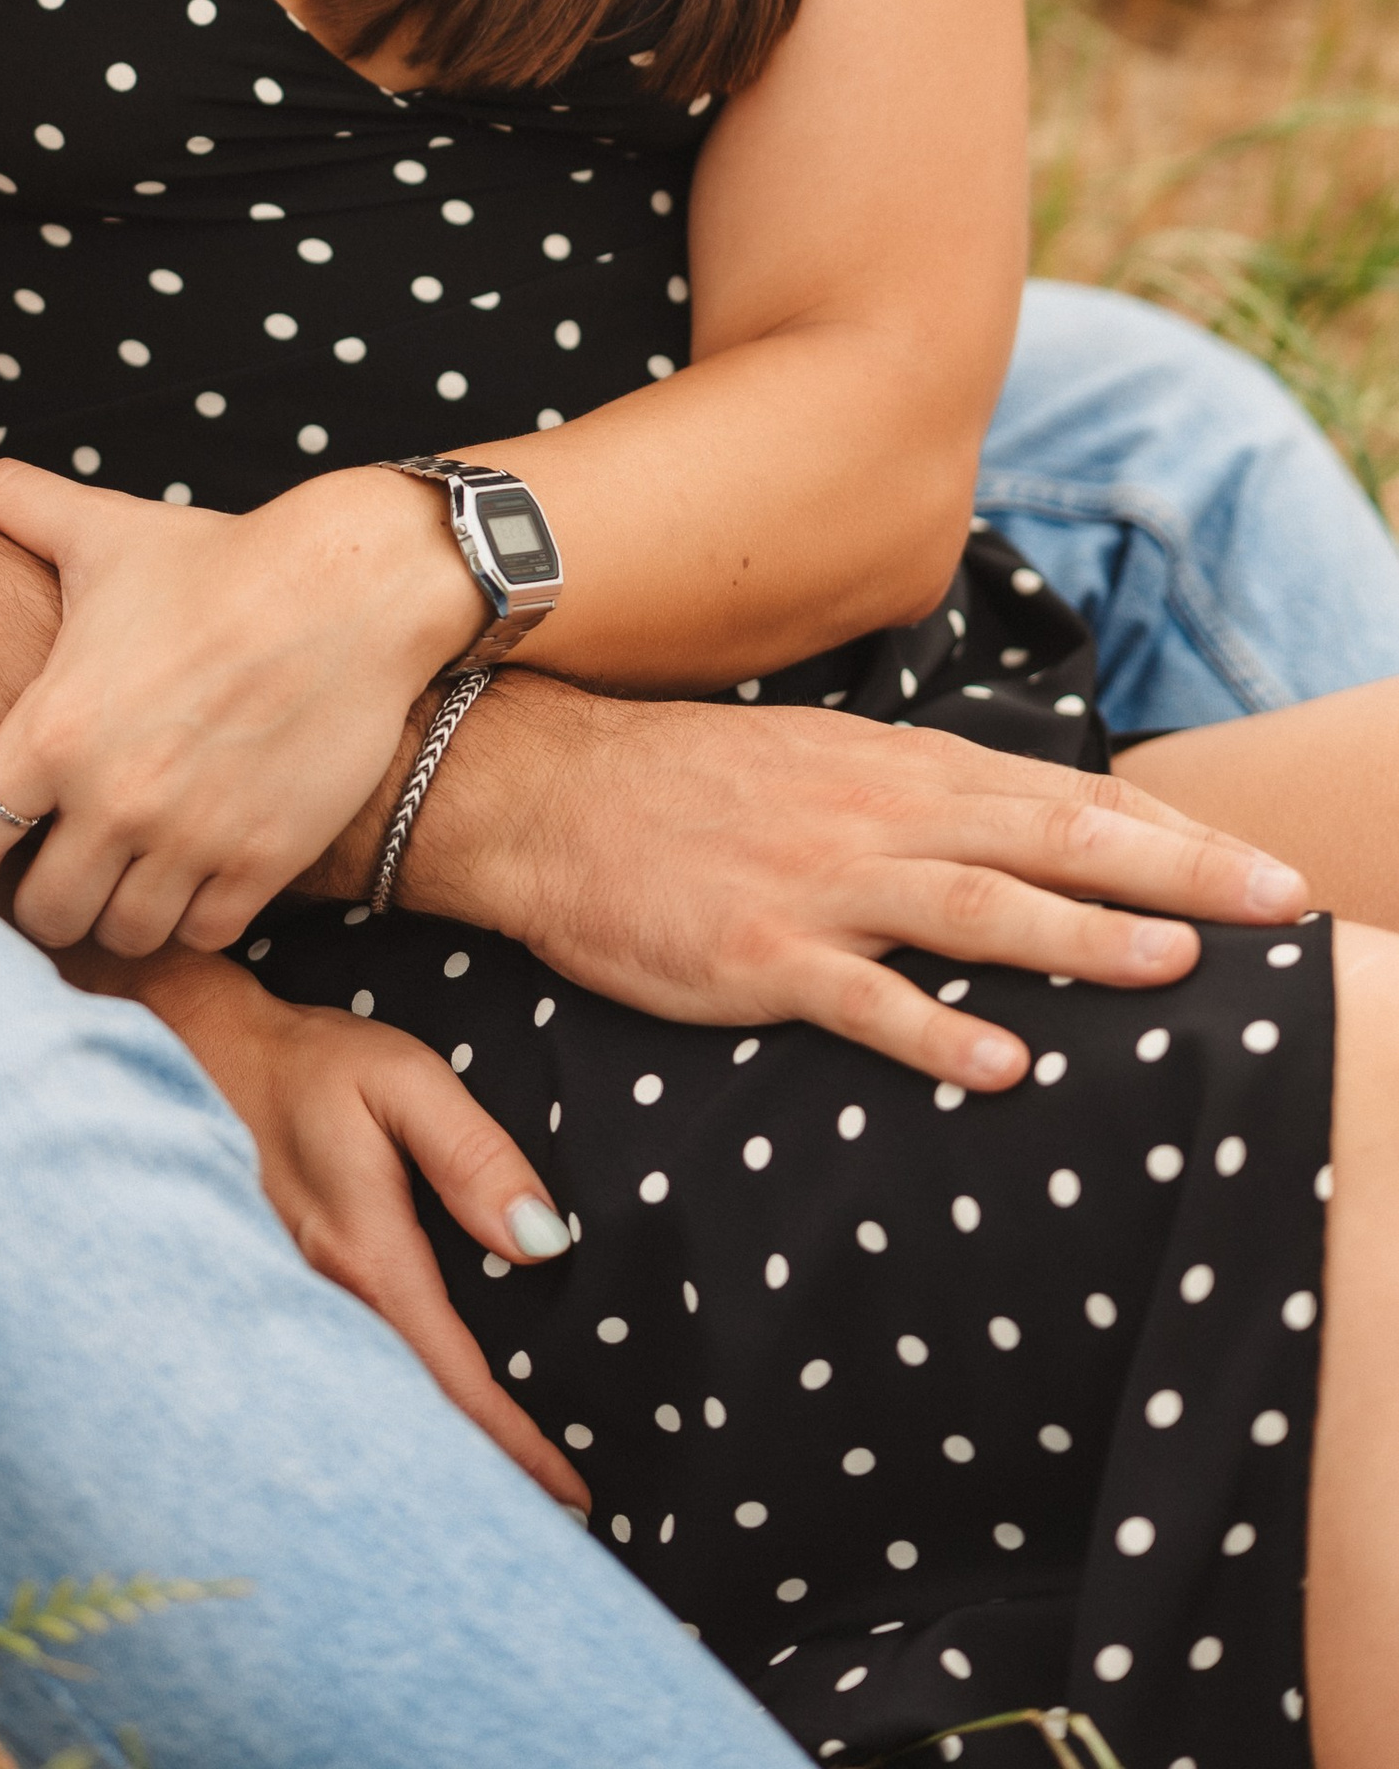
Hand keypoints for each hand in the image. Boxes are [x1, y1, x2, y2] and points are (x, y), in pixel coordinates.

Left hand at [0, 458, 481, 953]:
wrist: (351, 587)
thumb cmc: (216, 558)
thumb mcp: (99, 526)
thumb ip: (0, 502)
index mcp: (54, 728)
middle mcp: (114, 797)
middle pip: (42, 913)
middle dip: (47, 891)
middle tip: (65, 858)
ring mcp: (192, 837)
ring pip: (122, 935)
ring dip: (120, 908)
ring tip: (128, 866)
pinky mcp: (264, 861)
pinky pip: (203, 935)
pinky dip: (194, 913)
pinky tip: (194, 866)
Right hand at [80, 948, 586, 1508]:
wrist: (197, 1049)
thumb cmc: (312, 1062)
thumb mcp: (404, 1080)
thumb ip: (475, 1155)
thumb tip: (542, 1242)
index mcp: (364, 1258)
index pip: (451, 1380)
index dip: (514, 1446)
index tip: (573, 1500)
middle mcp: (322, 1300)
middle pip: (408, 1417)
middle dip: (475, 1474)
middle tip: (545, 1522)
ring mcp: (293, 1301)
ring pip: (373, 1402)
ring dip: (430, 1447)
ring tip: (495, 1493)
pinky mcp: (283, 1288)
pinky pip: (346, 1372)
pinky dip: (390, 1411)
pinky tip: (414, 1422)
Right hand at [370, 672, 1312, 1094]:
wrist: (545, 792)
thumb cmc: (688, 787)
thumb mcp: (821, 765)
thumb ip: (923, 797)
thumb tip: (1027, 826)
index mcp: (898, 772)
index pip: (1064, 797)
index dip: (1174, 831)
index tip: (1267, 863)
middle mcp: (876, 817)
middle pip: (1051, 841)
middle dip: (1179, 872)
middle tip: (1284, 902)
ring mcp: (818, 885)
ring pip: (975, 908)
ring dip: (1081, 936)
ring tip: (1175, 965)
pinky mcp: (756, 957)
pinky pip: (860, 999)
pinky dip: (935, 1029)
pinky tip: (1005, 1064)